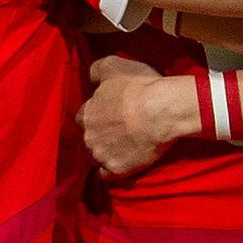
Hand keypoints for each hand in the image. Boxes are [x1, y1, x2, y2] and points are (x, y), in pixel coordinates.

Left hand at [80, 53, 194, 178]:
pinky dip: (110, 171)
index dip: (95, 115)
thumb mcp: (114, 66)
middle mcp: (89, 136)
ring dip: (105, 153)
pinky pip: (106, 175)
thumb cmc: (138, 87)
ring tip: (122, 148)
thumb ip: (96, 70)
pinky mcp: (116, 169)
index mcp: (87, 113)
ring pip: (96, 156)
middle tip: (118, 131)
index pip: (82, 117)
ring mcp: (101, 154)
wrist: (160, 112)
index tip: (108, 114)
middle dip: (99, 135)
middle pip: (89, 138)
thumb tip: (90, 78)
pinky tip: (120, 165)